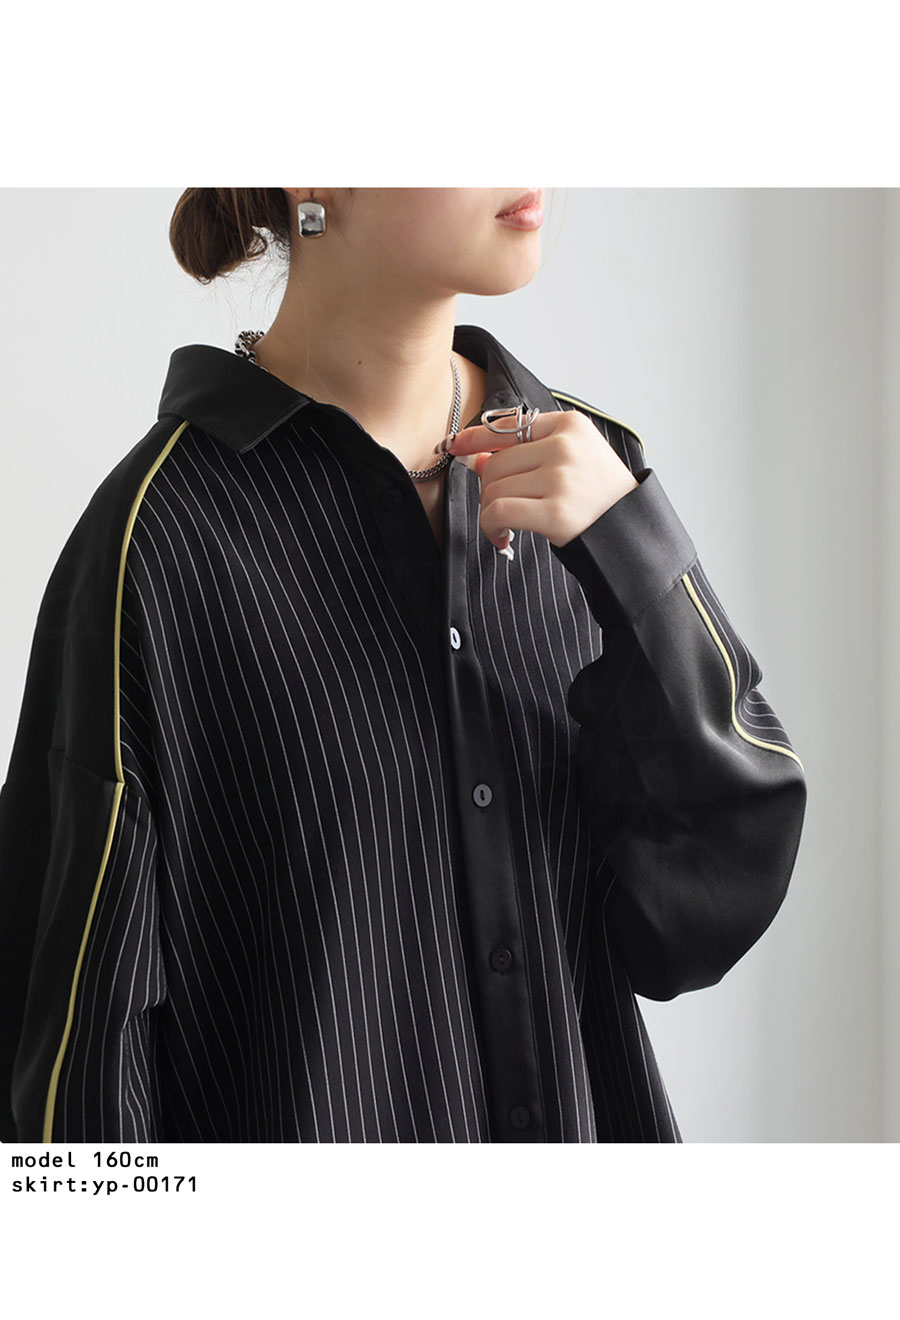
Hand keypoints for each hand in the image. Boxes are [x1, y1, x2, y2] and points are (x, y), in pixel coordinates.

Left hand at [437, 408, 640, 552]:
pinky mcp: (556, 512)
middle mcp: (564, 446)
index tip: (456, 447)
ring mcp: (561, 478)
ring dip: (490, 513)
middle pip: (495, 464)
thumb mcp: (575, 459)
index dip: (475, 438)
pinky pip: (498, 513)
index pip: (508, 426)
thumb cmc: (600, 497)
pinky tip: (503, 538)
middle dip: (489, 491)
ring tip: (506, 528)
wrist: (631, 532)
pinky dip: (491, 528)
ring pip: (493, 489)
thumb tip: (476, 457)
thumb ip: (529, 452)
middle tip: (502, 511)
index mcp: (570, 426)